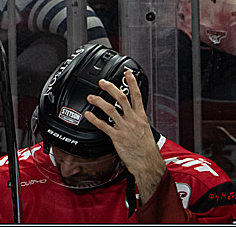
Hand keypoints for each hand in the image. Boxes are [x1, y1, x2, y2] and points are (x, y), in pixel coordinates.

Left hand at [83, 69, 166, 199]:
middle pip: (122, 99)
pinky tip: (88, 115)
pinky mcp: (117, 137)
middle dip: (111, 88)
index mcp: (141, 117)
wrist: (148, 163)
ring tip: (90, 97)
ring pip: (111, 110)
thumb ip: (137, 119)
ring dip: (99, 102)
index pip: (137, 95)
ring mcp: (125, 128)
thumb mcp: (145, 129)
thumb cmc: (147, 149)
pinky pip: (104, 126)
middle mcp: (133, 120)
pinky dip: (95, 119)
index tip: (127, 72)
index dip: (132, 83)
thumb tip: (132, 112)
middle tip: (102, 82)